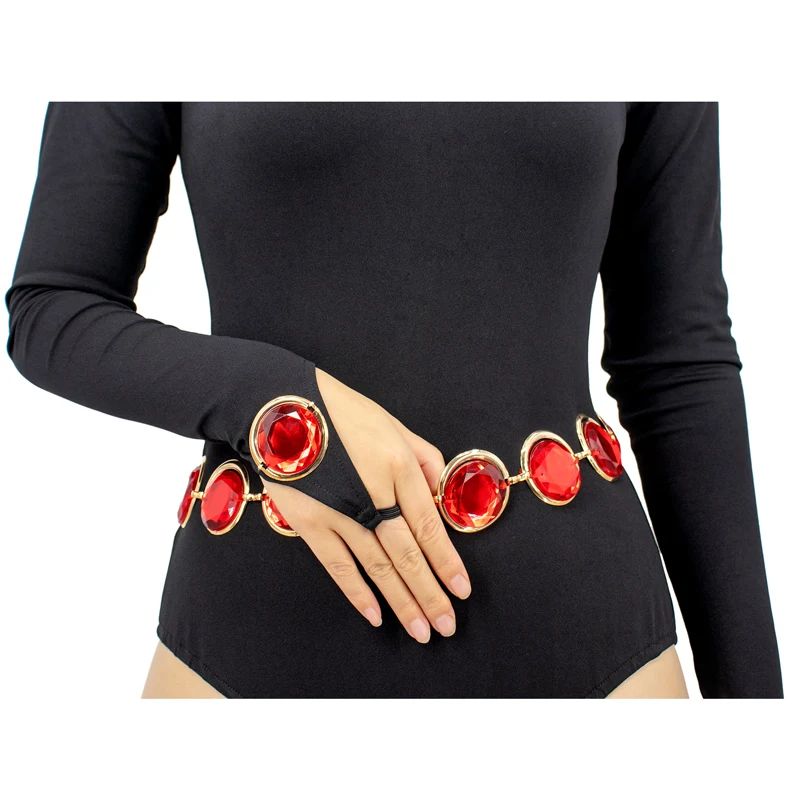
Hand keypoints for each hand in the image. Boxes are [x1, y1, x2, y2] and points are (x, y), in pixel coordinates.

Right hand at [261, 367, 471, 642]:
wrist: (280, 408)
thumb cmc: (340, 411)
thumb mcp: (393, 424)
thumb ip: (423, 458)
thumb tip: (442, 493)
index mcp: (398, 467)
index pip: (429, 526)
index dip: (447, 562)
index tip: (462, 590)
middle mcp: (374, 495)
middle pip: (408, 555)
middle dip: (430, 594)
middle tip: (447, 626)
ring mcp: (341, 513)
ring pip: (378, 568)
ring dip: (402, 602)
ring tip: (421, 631)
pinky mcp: (311, 524)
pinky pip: (338, 566)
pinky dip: (357, 593)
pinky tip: (376, 616)